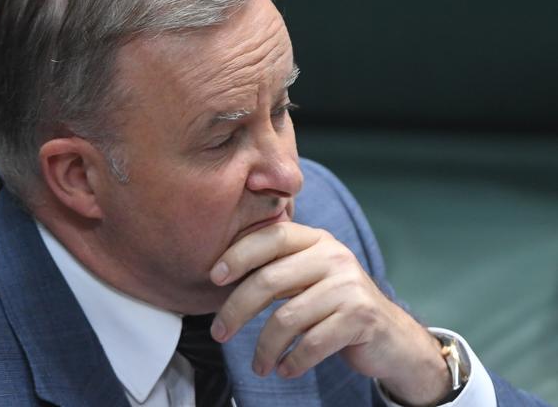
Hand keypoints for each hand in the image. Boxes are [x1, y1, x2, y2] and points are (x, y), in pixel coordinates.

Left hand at [209, 222, 451, 404]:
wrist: (391, 336)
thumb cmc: (336, 305)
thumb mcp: (308, 276)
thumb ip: (276, 267)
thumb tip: (221, 274)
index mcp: (316, 240)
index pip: (271, 237)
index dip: (239, 254)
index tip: (213, 277)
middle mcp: (334, 256)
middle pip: (270, 279)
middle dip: (236, 309)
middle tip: (219, 332)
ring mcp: (349, 285)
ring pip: (287, 318)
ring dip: (264, 348)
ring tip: (259, 365)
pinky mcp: (360, 317)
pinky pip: (311, 343)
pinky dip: (292, 361)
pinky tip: (284, 369)